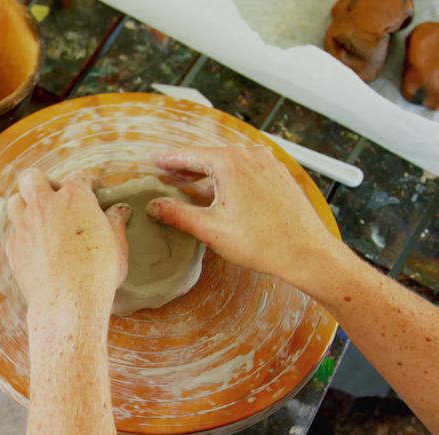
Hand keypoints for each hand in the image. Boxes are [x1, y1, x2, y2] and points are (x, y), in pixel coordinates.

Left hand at [5, 168, 130, 315]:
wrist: (68, 302)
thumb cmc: (99, 273)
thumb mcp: (117, 246)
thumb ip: (115, 223)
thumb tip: (119, 211)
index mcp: (74, 198)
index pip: (79, 177)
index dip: (88, 182)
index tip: (93, 189)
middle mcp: (44, 205)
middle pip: (31, 178)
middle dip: (42, 182)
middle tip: (54, 196)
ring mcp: (24, 226)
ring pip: (15, 202)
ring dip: (25, 204)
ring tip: (38, 217)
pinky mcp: (13, 248)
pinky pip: (14, 233)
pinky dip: (23, 235)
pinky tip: (35, 246)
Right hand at [149, 146, 338, 281]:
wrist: (306, 252)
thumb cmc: (262, 242)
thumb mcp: (210, 229)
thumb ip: (177, 214)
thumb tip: (154, 206)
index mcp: (231, 162)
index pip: (190, 156)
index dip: (170, 160)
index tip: (156, 160)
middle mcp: (251, 156)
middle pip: (210, 156)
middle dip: (188, 166)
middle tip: (169, 172)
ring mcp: (269, 164)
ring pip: (230, 162)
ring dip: (209, 172)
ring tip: (192, 182)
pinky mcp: (280, 176)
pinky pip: (247, 169)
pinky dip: (230, 176)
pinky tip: (223, 190)